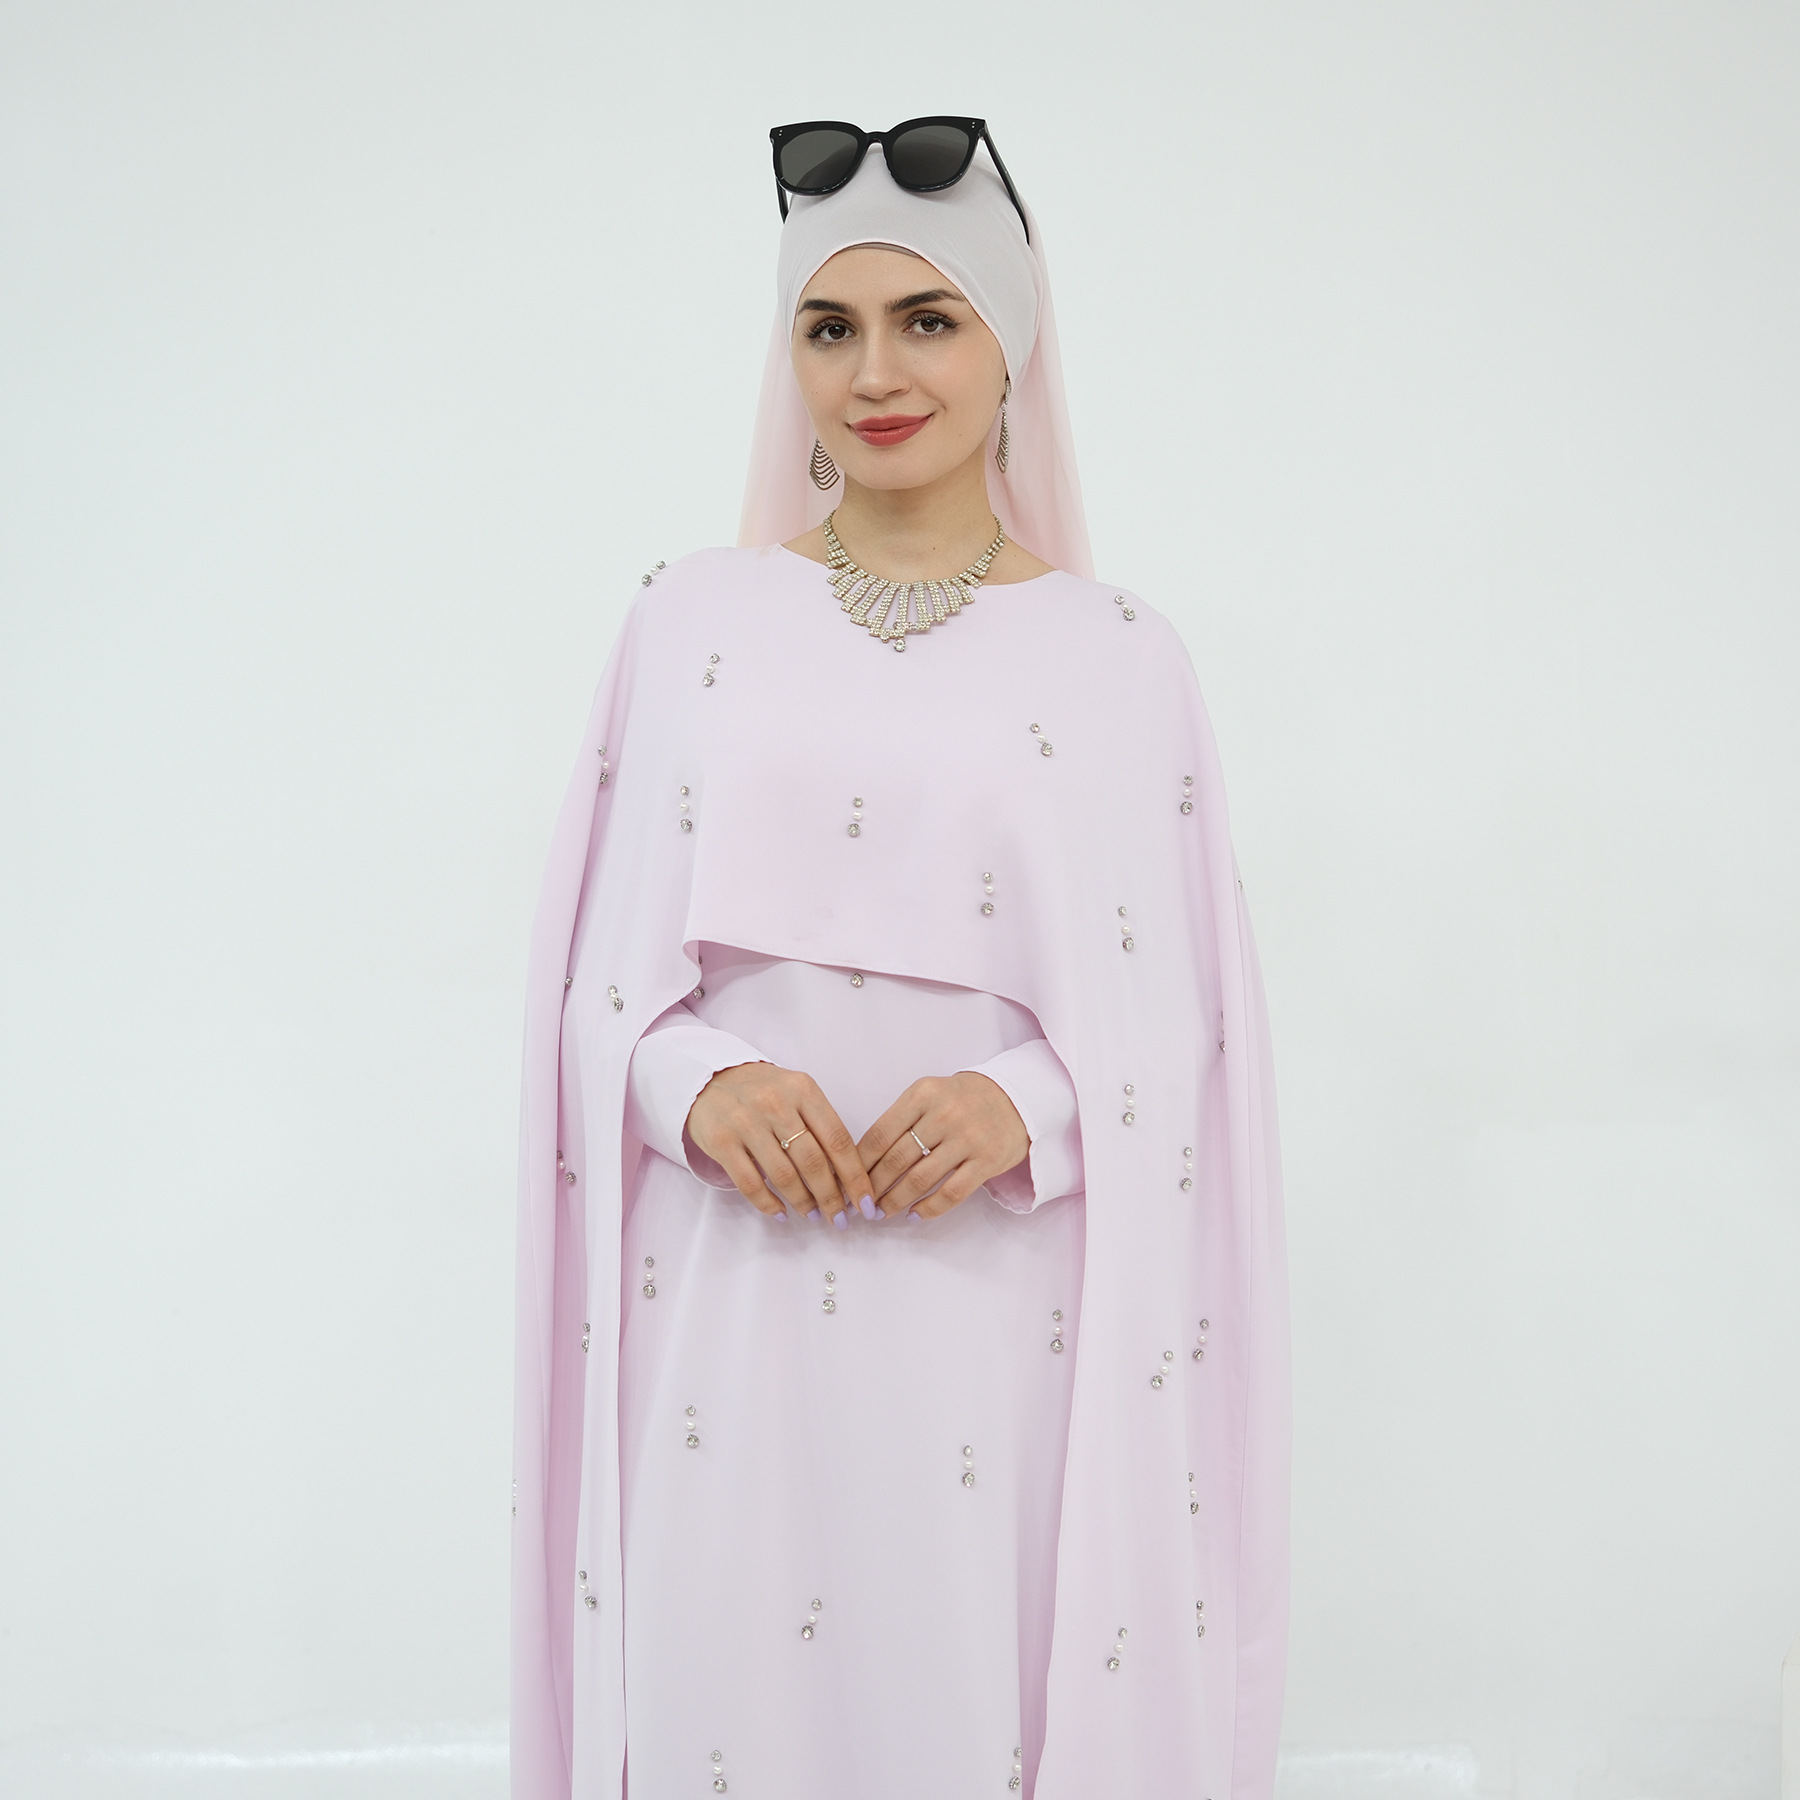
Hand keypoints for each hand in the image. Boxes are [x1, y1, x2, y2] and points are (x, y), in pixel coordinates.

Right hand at [685, 1061, 873, 1225]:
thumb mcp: (796, 1093)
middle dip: (831, 1197)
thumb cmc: (763, 1091)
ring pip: (783, 1176)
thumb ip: (820, 1125)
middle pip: (813, 1161)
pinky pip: (750, 1183)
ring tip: (813, 1215)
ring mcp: (746, 1122)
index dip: (855, 1176)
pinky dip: (768, 1203)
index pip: (837, 1139)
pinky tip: (780, 1212)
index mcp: (803, 1090)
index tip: (866, 1202)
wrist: (708, 1080)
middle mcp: (776, 1103)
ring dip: (803, 1202)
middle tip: (839, 1218)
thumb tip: (847, 1176)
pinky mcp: (721, 1141)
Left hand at [858, 1072, 1030, 1220]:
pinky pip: (951, 1192)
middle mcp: (944, 1114)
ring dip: (896, 1201)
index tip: (847, 1182)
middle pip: (896, 1160)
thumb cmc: (961, 1100)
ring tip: (882, 1212)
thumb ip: (900, 1120)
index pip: (880, 1135)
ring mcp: (968, 1138)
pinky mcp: (987, 1161)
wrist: (1015, 1098)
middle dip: (873, 1187)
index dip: (859, 1164)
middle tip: (861, 1204)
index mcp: (922, 1094)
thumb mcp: (928, 1095)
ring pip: (920, 1179)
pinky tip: (914, 1215)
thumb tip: (863, 1162)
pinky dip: (929, 1208)